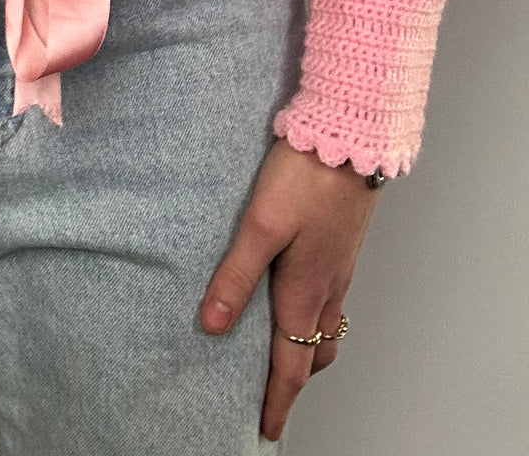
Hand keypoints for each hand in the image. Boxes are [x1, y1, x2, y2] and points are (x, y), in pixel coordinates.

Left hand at [199, 137, 379, 442]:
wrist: (350, 137)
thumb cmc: (305, 177)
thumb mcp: (260, 226)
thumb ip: (235, 275)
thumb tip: (212, 325)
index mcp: (306, 290)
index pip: (292, 363)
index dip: (278, 399)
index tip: (266, 429)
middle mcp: (328, 285)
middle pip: (315, 351)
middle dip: (296, 380)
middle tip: (274, 397)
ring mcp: (340, 264)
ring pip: (328, 324)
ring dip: (309, 349)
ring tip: (285, 354)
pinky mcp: (342, 242)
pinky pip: (333, 296)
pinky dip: (317, 316)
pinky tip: (300, 297)